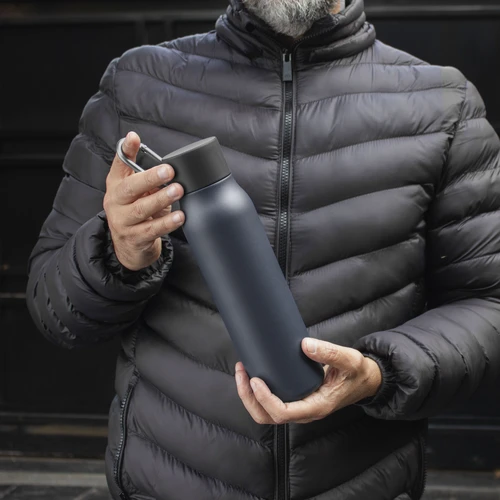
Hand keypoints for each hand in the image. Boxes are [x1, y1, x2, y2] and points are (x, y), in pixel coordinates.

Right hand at [103, 131, 184, 270]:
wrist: (129, 247)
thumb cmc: (136, 212)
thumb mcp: (136, 191)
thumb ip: (144, 173)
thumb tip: (158, 155)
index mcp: (116, 186)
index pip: (118, 165)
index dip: (125, 150)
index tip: (134, 138)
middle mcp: (115, 202)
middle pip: (130, 188)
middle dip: (150, 178)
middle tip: (170, 171)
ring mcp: (123, 222)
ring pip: (141, 209)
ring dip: (161, 199)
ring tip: (178, 191)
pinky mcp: (134, 238)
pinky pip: (152, 230)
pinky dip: (167, 223)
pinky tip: (180, 217)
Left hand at [235, 338, 381, 423]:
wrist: (364, 380)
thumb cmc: (356, 373)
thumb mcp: (350, 360)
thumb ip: (330, 352)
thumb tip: (305, 345)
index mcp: (316, 406)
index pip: (283, 413)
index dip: (265, 399)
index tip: (255, 380)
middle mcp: (304, 411)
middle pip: (268, 416)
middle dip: (249, 397)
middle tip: (242, 372)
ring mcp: (299, 407)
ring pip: (266, 413)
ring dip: (249, 396)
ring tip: (242, 371)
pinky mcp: (296, 399)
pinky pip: (271, 403)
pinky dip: (257, 392)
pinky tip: (252, 374)